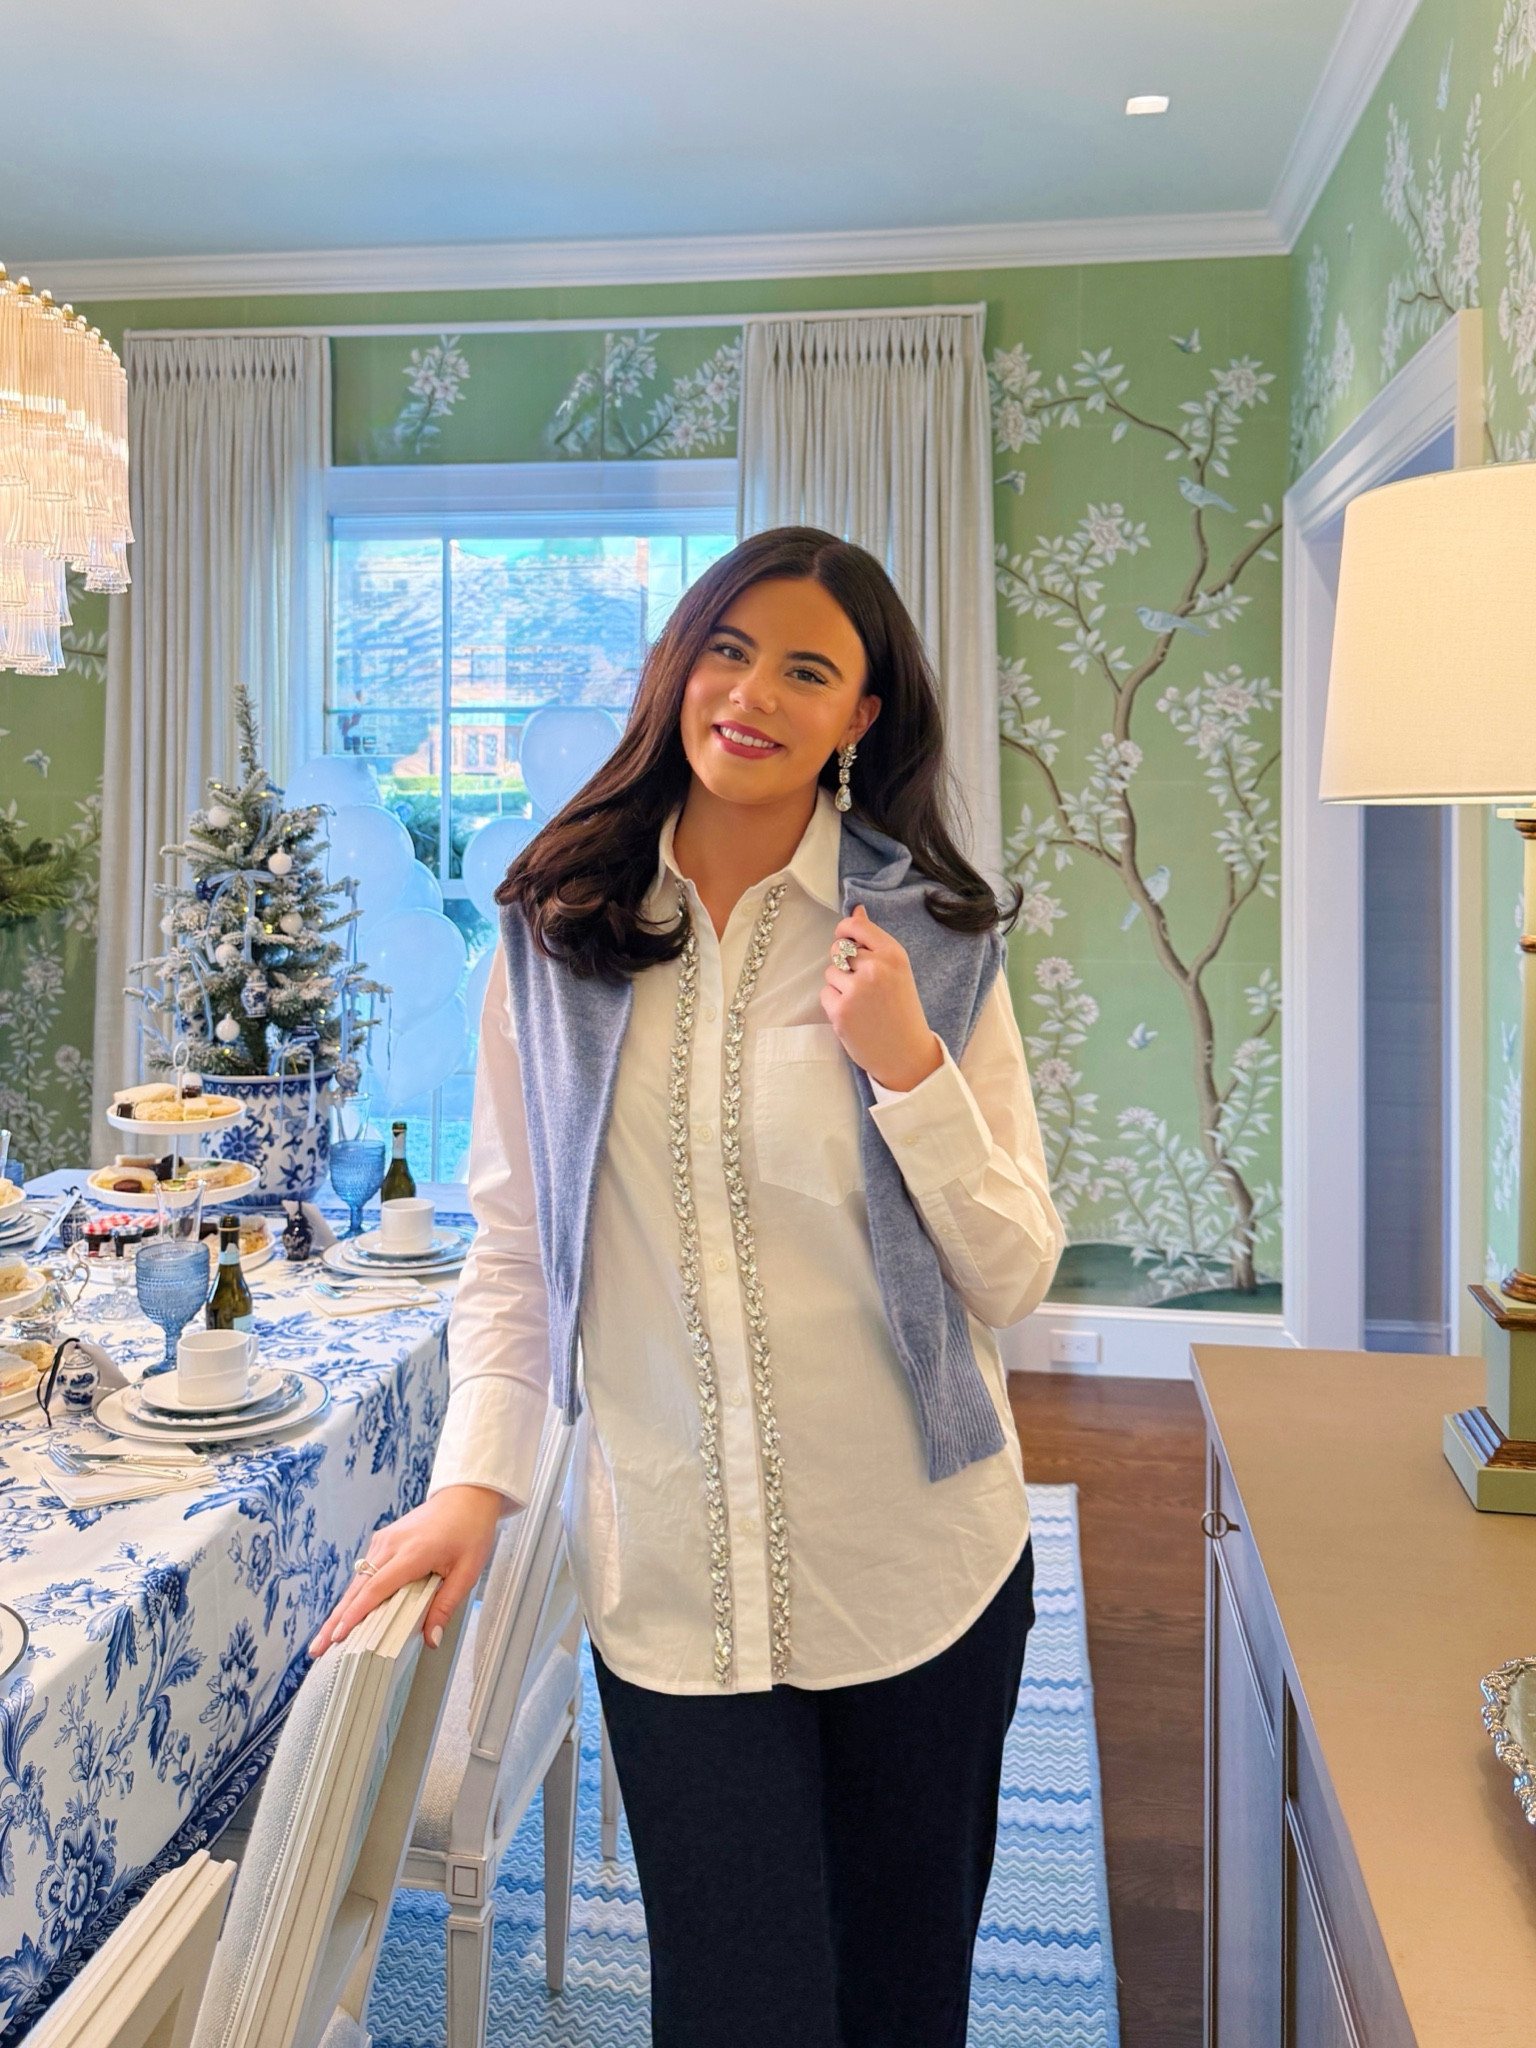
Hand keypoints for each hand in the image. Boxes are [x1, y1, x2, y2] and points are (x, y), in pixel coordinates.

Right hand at [308, 1483, 507, 1656]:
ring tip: (325, 1638)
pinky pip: (365, 1571)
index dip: (356, 1615)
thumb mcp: (467, 1572)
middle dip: (336, 1621)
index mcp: (412, 1552)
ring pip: (357, 1581)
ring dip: (341, 1610)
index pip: (377, 1589)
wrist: (466, 1496)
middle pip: (357, 1589)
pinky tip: (346, 1614)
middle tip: (317, 1648)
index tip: (338, 1636)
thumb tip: (431, 1638)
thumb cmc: (470, 1530)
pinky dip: (354, 1594)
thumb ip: (446, 1606)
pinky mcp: (383, 1540)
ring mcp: (384, 1540)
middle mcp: (391, 1544)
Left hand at [820, 903, 942, 1093]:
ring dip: (839, 985)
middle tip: (862, 983)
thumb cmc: (902, 1009)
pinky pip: (825, 993)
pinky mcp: (840, 1010)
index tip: (846, 940)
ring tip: (861, 1002)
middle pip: (838, 949)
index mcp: (893, 954)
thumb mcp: (897, 970)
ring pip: (830, 972)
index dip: (844, 932)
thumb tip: (856, 910)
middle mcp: (875, 968)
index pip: (855, 927)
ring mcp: (856, 989)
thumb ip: (874, 941)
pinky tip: (854, 1015)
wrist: (906, 1053)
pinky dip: (835, 1003)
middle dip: (844, 963)